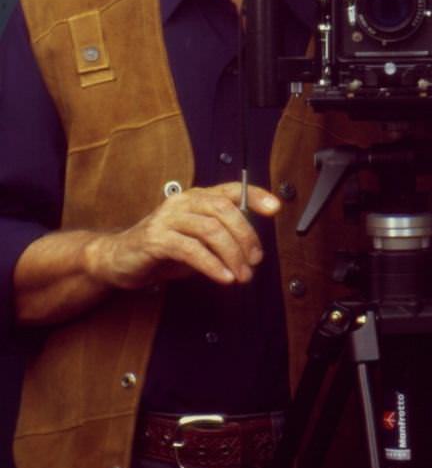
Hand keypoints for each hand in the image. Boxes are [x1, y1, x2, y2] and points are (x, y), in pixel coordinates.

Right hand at [86, 182, 279, 288]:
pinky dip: (211, 265)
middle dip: (245, 236)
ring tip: (241, 275)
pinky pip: (190, 249)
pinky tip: (222, 277)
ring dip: (231, 255)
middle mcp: (183, 202)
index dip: (256, 196)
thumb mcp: (197, 240)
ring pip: (210, 230)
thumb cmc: (162, 249)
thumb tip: (251, 249)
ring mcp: (168, 218)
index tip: (276, 208)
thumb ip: (220, 237)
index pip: (231, 190)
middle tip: (255, 261)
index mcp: (196, 198)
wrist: (118, 258)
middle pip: (224, 210)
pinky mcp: (156, 239)